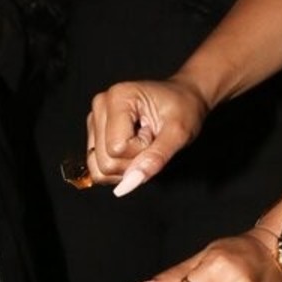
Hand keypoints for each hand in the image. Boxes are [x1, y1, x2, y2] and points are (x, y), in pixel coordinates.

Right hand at [86, 76, 208, 194]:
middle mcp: (101, 105)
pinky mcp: (95, 133)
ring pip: (98, 169)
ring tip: (143, 143)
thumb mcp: (179, 134)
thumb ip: (155, 159)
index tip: (155, 132)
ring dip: (125, 166)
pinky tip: (133, 150)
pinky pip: (97, 169)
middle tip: (151, 139)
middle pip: (105, 162)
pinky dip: (119, 168)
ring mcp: (95, 120)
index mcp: (118, 97)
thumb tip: (128, 185)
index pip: (117, 148)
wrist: (185, 99)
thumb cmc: (184, 109)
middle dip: (133, 161)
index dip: (142, 150)